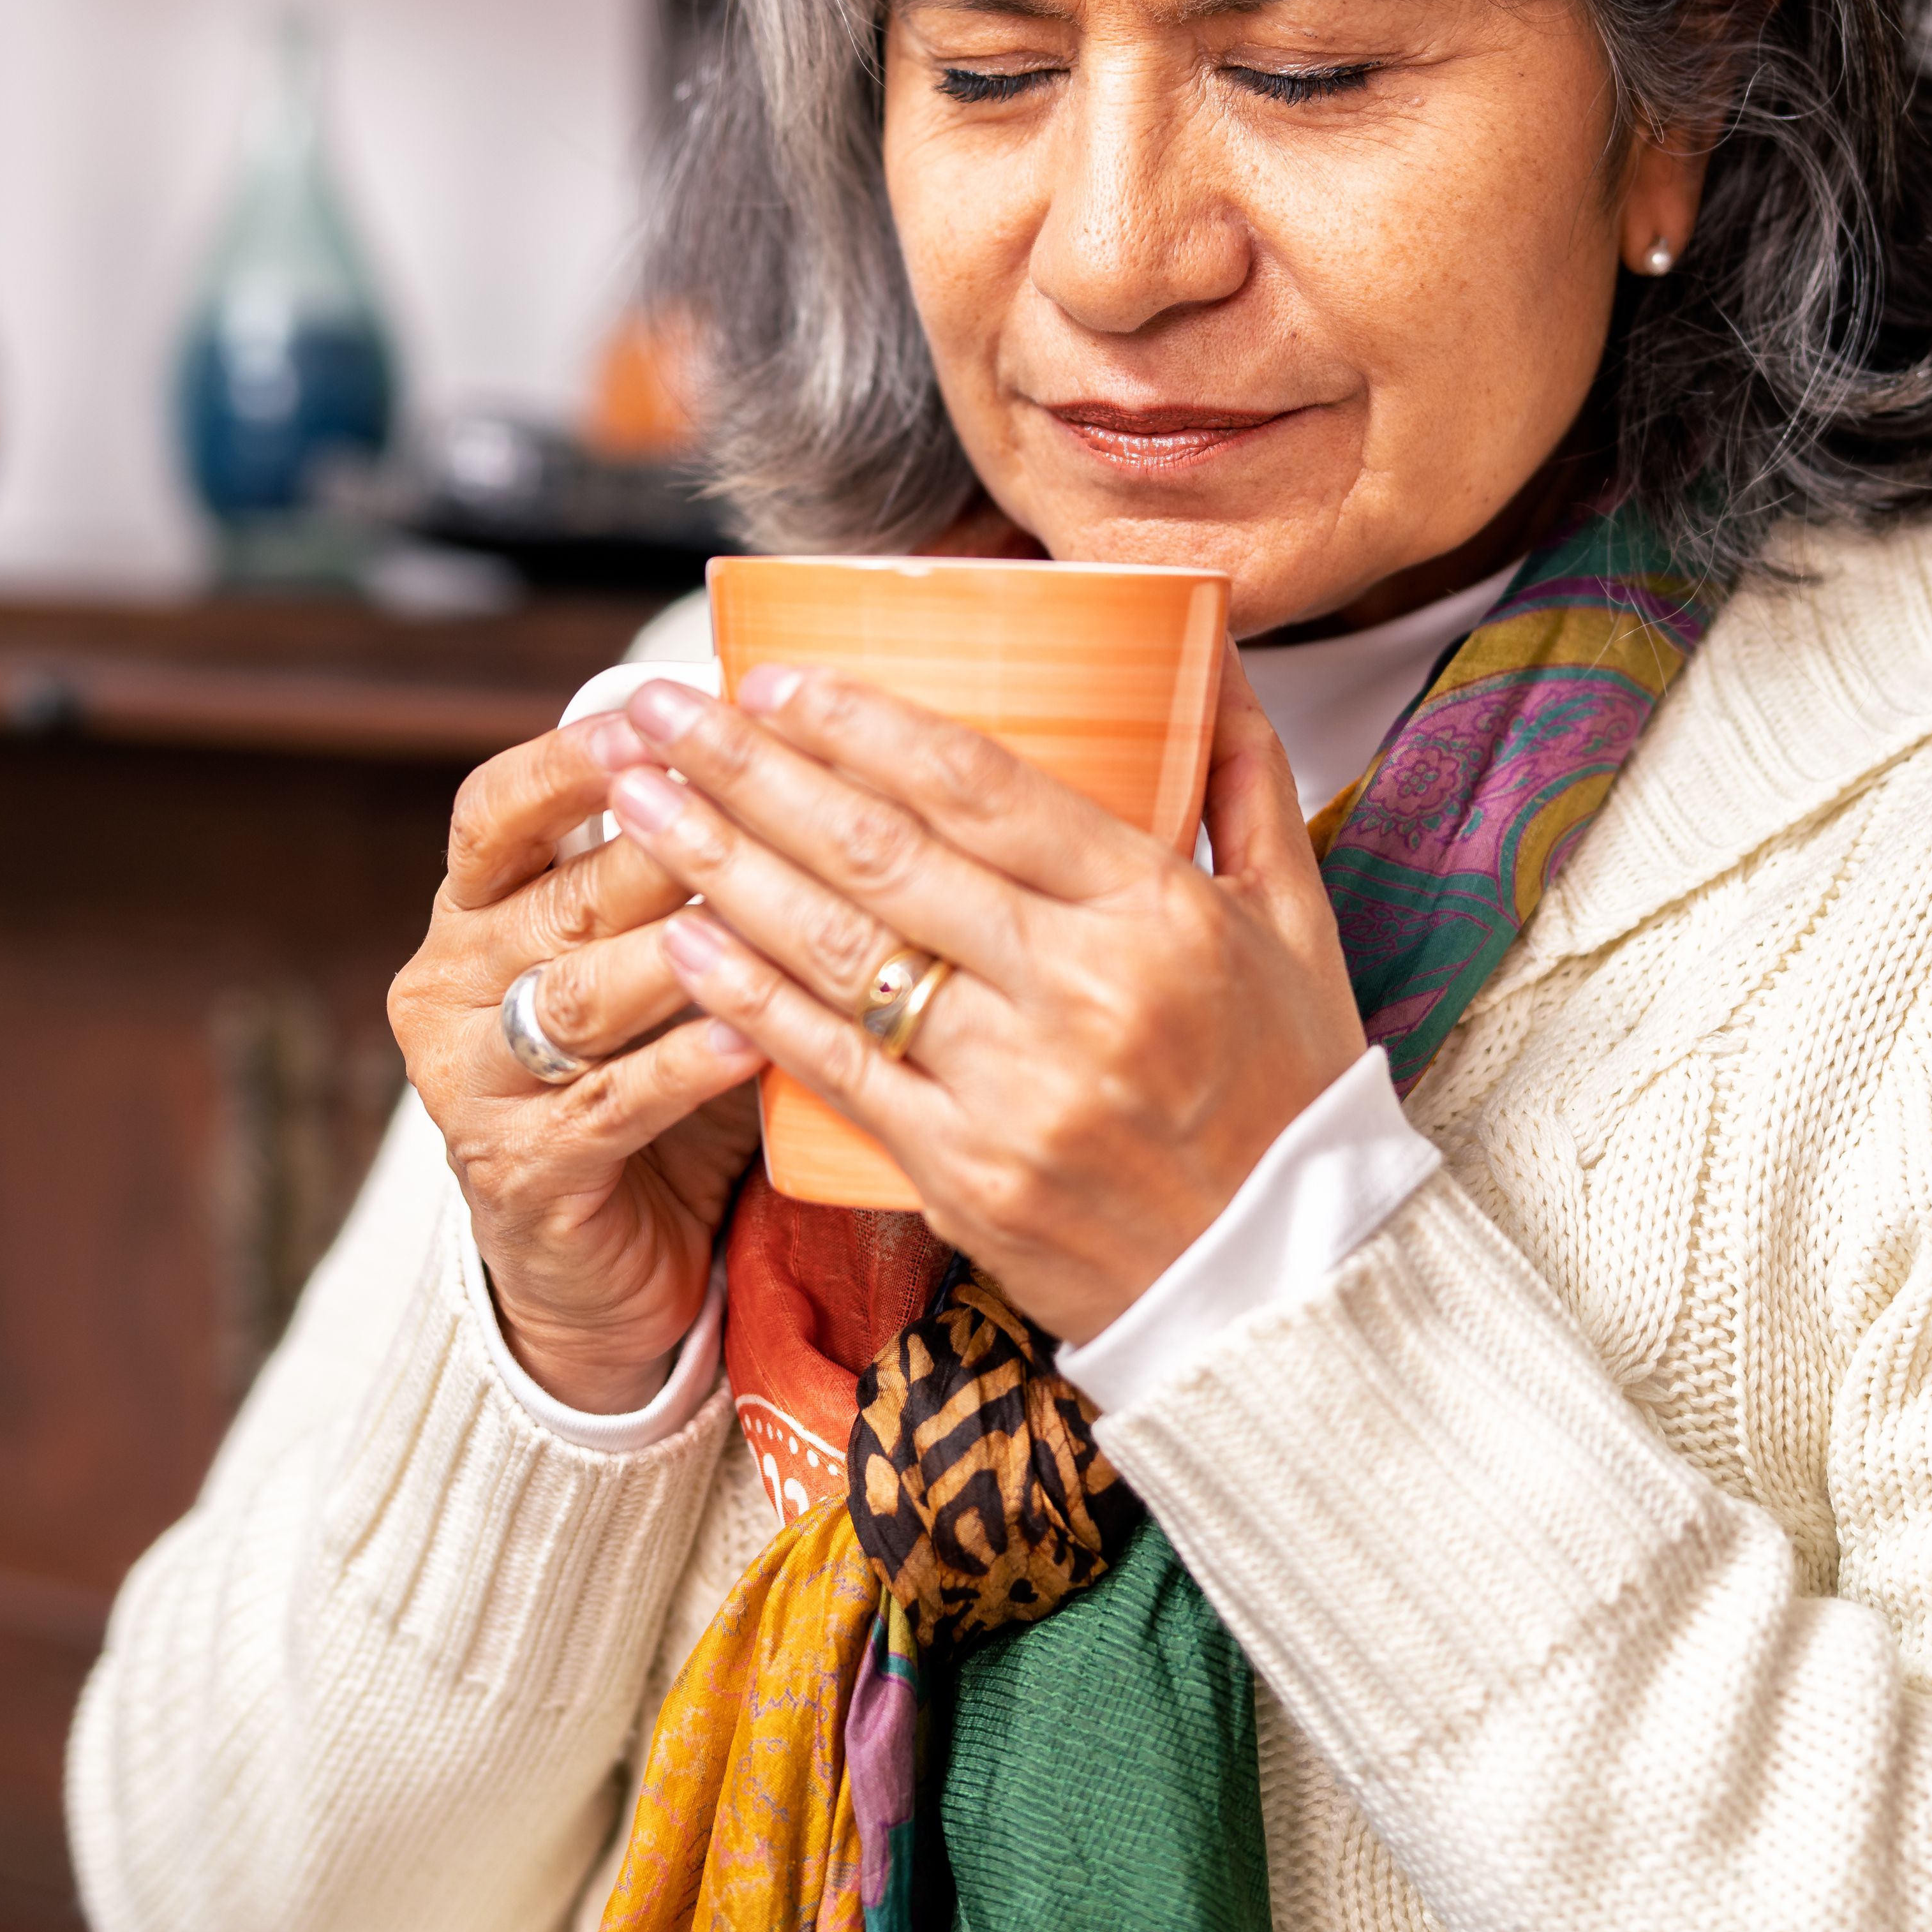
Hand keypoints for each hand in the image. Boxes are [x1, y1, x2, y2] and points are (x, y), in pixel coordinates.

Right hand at [386, 716, 766, 1412]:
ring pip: (577, 998)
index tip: (653, 721)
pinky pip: (610, 1105)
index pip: (492, 812)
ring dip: (680, 951)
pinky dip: (686, 1066)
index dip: (568, 763)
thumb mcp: (651, 959)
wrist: (599, 1264)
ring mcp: (469, 1085)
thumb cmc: (645, 1073)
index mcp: (470, 913)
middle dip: (661, 846)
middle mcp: (447, 986)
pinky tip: (757, 1035)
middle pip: (556, 898)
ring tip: (768, 914)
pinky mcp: (518, 1174)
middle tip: (749, 803)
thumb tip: (790, 744)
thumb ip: (685, 868)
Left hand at [585, 654, 1364, 1341]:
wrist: (1288, 1284)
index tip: (772, 676)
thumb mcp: (1296, 921)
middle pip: (881, 854)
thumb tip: (1208, 647)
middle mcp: (1082, 993)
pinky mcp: (966, 1176)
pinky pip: (834, 1068)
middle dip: (748, 769)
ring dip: (717, 865)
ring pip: (838, 954)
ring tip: (635, 799)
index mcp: (1159, 913)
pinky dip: (747, 998)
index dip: (860, 723)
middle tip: (657, 707)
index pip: (980, 787)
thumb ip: (1242, 777)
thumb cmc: (1288, 1087)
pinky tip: (680, 937)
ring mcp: (1015, 1091)